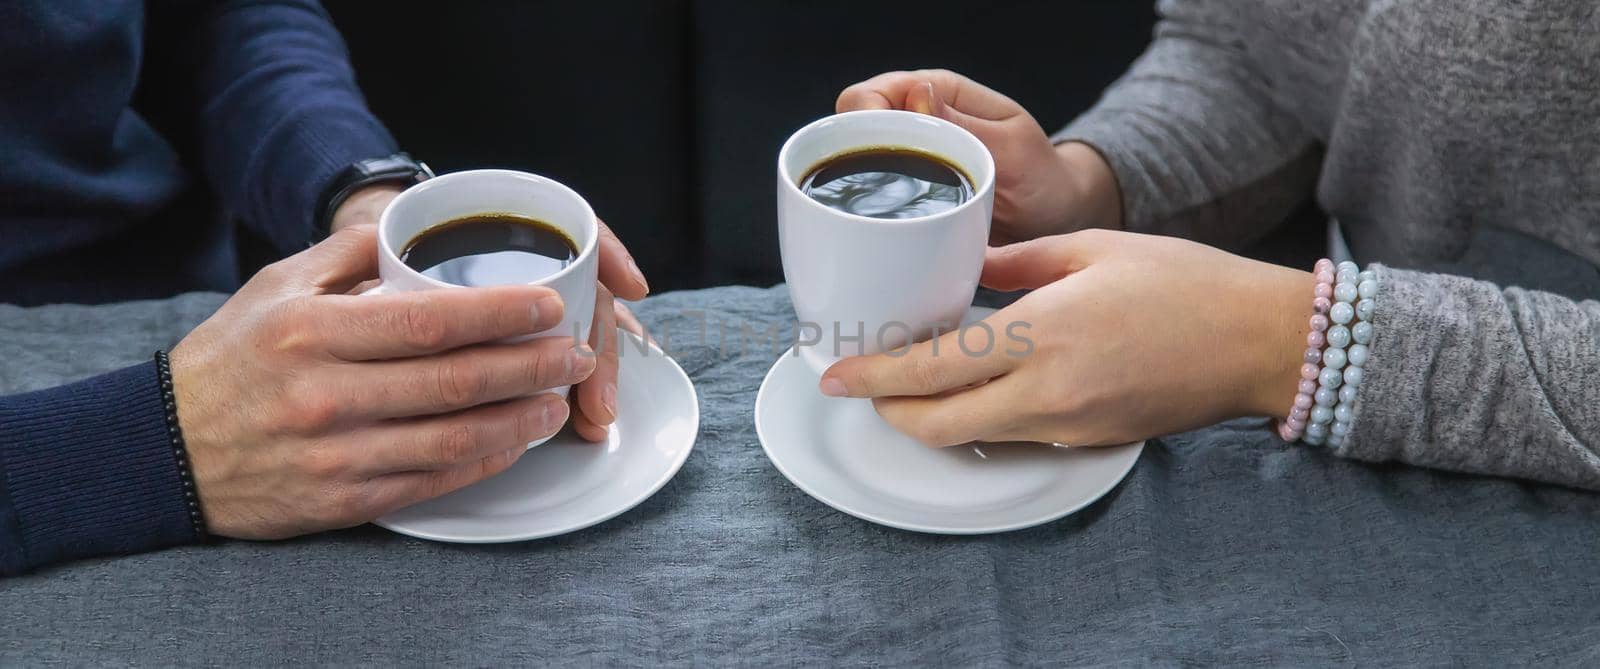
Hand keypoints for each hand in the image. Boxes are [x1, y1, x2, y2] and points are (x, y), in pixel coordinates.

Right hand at [171, 225, 596, 538]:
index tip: (550, 306)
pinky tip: (516, 441)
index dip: (503, 315)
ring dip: (521, 419)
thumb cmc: (233, 358)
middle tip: (577, 352)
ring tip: (559, 399)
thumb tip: (420, 222)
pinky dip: (484, 461)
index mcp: (314, 333)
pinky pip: (433, 481)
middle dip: (532, 366)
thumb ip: (352, 253)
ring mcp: (338, 454)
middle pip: (456, 381)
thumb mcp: (278, 286)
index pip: (431, 322)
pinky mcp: (345, 501)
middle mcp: (327, 396)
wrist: (166, 450)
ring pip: (455, 439)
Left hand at [818, 229, 1312, 446]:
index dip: (874, 377)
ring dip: (936, 418)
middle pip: (938, 425)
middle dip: (891, 412)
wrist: (1259, 341)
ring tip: (919, 382)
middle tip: (867, 389)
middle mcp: (1047, 393)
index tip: (835, 375)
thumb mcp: (1092, 248)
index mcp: (1041, 334)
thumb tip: (967, 266)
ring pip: (975, 437)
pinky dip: (987, 419)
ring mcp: (1069, 427)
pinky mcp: (1090, 443)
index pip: (933, 368)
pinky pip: (1018, 437)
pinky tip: (986, 387)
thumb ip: (1016, 260)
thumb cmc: (1185, 284)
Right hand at [837, 69, 1121, 243]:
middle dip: (852, 157)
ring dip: (858, 189)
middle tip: (877, 190)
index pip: (872, 94)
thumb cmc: (1043, 178)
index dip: (863, 120)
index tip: (875, 152)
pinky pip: (870, 204)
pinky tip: (878, 233)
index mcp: (937, 96)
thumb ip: (964, 124)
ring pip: (853, 167)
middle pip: (850, 129)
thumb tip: (917, 97)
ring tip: (879, 214)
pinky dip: (867, 217)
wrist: (1055, 221)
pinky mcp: (905, 203)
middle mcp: (913, 125)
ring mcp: (906, 164)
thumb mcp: (1012, 147)